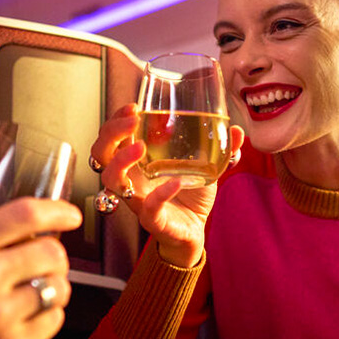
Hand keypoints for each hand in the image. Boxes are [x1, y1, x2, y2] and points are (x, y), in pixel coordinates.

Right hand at [0, 181, 81, 338]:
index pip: (24, 214)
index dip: (57, 211)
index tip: (70, 216)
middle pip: (51, 252)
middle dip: (54, 260)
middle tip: (42, 270)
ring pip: (57, 289)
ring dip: (52, 292)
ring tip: (33, 300)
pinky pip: (52, 323)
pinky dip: (46, 321)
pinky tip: (25, 325)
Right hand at [90, 104, 243, 266]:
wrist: (194, 231)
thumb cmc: (188, 197)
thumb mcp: (203, 166)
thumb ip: (218, 148)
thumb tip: (237, 131)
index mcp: (136, 162)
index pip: (112, 136)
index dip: (115, 120)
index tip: (133, 106)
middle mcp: (130, 178)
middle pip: (101, 153)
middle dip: (111, 132)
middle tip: (131, 120)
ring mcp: (137, 199)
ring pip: (112, 180)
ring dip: (121, 159)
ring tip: (140, 146)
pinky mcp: (152, 220)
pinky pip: (148, 208)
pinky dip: (160, 194)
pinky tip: (174, 182)